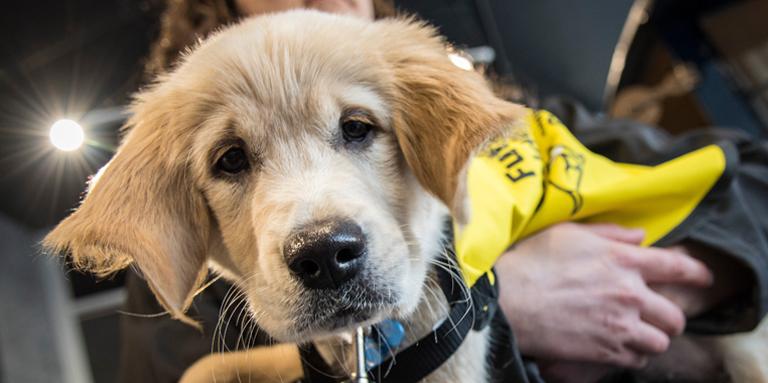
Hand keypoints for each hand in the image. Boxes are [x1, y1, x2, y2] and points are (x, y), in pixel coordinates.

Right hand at [495, 223, 712, 367]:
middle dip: (671, 318)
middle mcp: (629, 294)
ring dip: (653, 339)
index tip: (704, 279)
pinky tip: (619, 348)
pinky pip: (637, 360)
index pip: (677, 267)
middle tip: (658, 317)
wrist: (508, 300)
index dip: (696, 274)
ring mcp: (620, 325)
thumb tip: (639, 236)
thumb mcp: (568, 233)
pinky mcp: (606, 350)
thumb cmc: (532, 261)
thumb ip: (609, 233)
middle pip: (675, 314)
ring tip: (639, 336)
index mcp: (623, 260)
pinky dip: (633, 356)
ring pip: (660, 342)